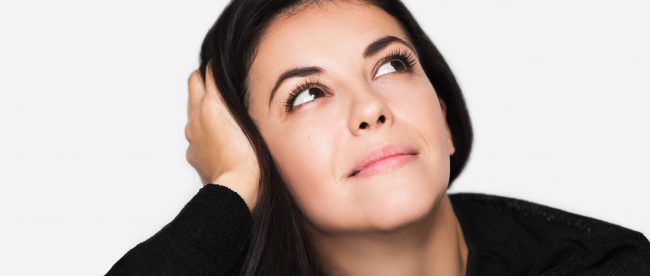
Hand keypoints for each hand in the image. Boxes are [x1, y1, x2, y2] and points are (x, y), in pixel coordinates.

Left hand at [185, 65, 259, 211]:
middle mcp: (196, 118)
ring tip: (228, 115)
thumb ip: (239, 99)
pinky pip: (197, 136)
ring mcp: (193, 137)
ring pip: (195, 112)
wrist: (235, 191)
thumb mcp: (249, 121)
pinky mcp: (194, 154)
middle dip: (205, 80)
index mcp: (210, 106)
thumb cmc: (249, 160)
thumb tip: (235, 83)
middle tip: (223, 83)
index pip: (205, 72)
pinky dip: (207, 133)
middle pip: (194, 84)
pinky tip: (223, 141)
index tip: (226, 65)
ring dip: (206, 108)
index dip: (216, 66)